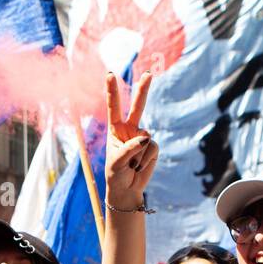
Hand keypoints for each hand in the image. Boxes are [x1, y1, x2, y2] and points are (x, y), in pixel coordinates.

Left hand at [104, 71, 156, 208]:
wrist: (127, 190)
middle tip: (149, 73)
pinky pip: (152, 148)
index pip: (113, 107)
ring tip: (131, 166)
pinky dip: (146, 159)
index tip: (110, 74)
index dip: (112, 91)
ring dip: (138, 155)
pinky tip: (140, 166)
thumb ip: (130, 148)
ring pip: (146, 138)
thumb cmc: (116, 175)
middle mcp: (130, 130)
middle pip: (138, 106)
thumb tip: (147, 137)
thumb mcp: (117, 162)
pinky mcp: (152, 148)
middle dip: (143, 90)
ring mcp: (142, 138)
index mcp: (115, 130)